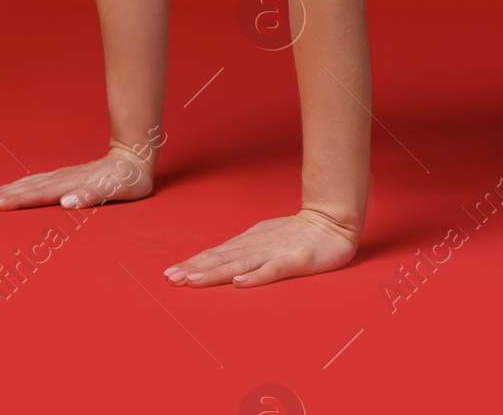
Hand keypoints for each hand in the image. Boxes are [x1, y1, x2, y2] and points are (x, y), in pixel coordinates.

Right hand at [0, 144, 154, 210]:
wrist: (135, 157)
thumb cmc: (129, 179)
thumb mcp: (118, 190)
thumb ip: (93, 195)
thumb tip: (67, 203)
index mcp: (70, 185)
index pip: (37, 195)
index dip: (15, 201)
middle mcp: (62, 179)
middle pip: (26, 188)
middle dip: (1, 196)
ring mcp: (62, 176)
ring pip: (28, 183)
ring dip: (5, 190)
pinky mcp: (65, 176)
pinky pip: (35, 181)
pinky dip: (19, 185)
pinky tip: (10, 187)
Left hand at [164, 208, 360, 288]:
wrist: (333, 220)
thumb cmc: (297, 233)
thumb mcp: (265, 239)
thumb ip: (242, 250)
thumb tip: (214, 260)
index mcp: (248, 242)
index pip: (216, 254)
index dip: (193, 263)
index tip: (169, 274)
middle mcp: (256, 246)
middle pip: (221, 259)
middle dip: (195, 269)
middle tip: (171, 279)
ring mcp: (275, 252)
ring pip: (240, 264)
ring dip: (215, 273)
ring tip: (193, 281)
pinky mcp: (295, 260)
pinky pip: (273, 270)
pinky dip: (256, 276)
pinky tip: (241, 283)